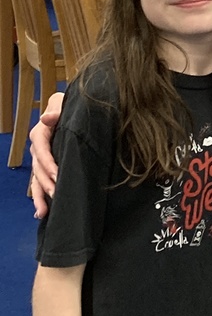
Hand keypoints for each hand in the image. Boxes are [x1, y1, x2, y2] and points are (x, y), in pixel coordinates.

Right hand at [29, 91, 64, 217]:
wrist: (71, 110)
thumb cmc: (68, 106)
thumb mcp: (62, 103)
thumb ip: (56, 110)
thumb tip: (47, 118)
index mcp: (40, 133)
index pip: (41, 148)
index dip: (47, 162)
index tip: (57, 174)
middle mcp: (38, 149)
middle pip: (38, 168)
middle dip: (46, 182)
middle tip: (56, 194)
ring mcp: (41, 161)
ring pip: (36, 180)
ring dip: (39, 196)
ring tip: (43, 211)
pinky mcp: (46, 169)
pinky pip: (39, 184)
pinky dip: (39, 198)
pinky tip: (42, 212)